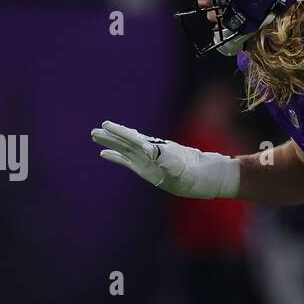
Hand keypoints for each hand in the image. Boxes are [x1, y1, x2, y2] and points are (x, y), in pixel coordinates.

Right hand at [91, 120, 238, 197]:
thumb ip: (166, 159)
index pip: (134, 139)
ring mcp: (149, 161)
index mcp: (157, 151)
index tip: (106, 126)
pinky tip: (104, 154)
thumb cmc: (198, 174)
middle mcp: (151, 154)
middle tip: (94, 131)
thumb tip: (149, 150)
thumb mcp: (183, 168)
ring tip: (94, 136)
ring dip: (111, 143)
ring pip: (125, 149)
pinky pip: (128, 161)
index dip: (120, 133)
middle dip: (111, 136)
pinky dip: (116, 157)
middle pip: (127, 142)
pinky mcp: (149, 170)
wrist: (209, 177)